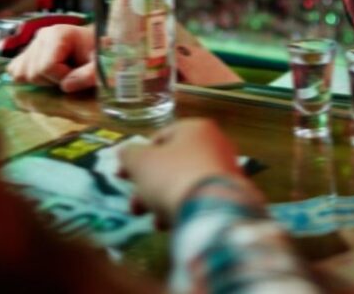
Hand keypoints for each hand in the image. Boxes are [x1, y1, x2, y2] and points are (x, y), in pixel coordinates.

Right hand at [6, 23, 95, 91]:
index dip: (63, 77)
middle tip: (70, 72)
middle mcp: (41, 36)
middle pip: (33, 73)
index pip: (47, 67)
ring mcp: (32, 44)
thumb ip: (89, 74)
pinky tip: (46, 75)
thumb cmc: (98, 53)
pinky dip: (28, 78)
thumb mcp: (101, 63)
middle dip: (53, 80)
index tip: (77, 73)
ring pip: (22, 74)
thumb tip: (66, 86)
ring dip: (42, 80)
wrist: (96, 46)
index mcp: (57, 33)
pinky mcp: (28, 53)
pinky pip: (16, 71)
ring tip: (59, 72)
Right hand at [118, 118, 252, 223]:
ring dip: (162, 201)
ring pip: (184, 183)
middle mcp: (215, 144)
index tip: (123, 176)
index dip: (138, 157)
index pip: (161, 137)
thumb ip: (130, 154)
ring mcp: (225, 170)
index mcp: (196, 128)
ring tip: (151, 220)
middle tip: (134, 205)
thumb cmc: (173, 176)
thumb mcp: (142, 162)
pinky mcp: (230, 195)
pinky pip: (199, 199)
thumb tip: (124, 151)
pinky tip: (169, 225)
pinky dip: (183, 208)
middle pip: (172, 163)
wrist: (211, 211)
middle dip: (148, 185)